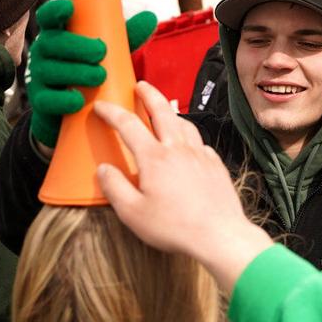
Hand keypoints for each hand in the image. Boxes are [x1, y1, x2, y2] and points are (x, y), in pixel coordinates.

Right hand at [26, 0, 157, 147]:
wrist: (78, 111)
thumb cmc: (92, 70)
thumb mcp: (110, 52)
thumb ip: (127, 36)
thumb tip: (150, 17)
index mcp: (59, 33)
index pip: (49, 17)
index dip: (55, 10)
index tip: (69, 7)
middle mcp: (44, 52)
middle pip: (51, 43)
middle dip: (76, 46)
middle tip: (101, 52)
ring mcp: (39, 77)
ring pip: (49, 70)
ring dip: (75, 72)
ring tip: (99, 76)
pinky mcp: (40, 102)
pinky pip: (45, 100)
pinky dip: (63, 100)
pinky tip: (79, 100)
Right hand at [96, 82, 272, 292]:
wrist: (220, 235)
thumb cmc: (175, 227)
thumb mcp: (133, 213)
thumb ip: (115, 188)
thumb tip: (103, 169)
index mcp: (154, 158)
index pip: (128, 125)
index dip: (112, 112)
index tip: (101, 106)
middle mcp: (178, 149)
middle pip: (162, 111)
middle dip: (149, 94)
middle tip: (140, 85)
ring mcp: (200, 155)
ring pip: (184, 123)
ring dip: (171, 112)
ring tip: (164, 111)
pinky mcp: (215, 165)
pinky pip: (200, 142)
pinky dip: (190, 137)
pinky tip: (188, 145)